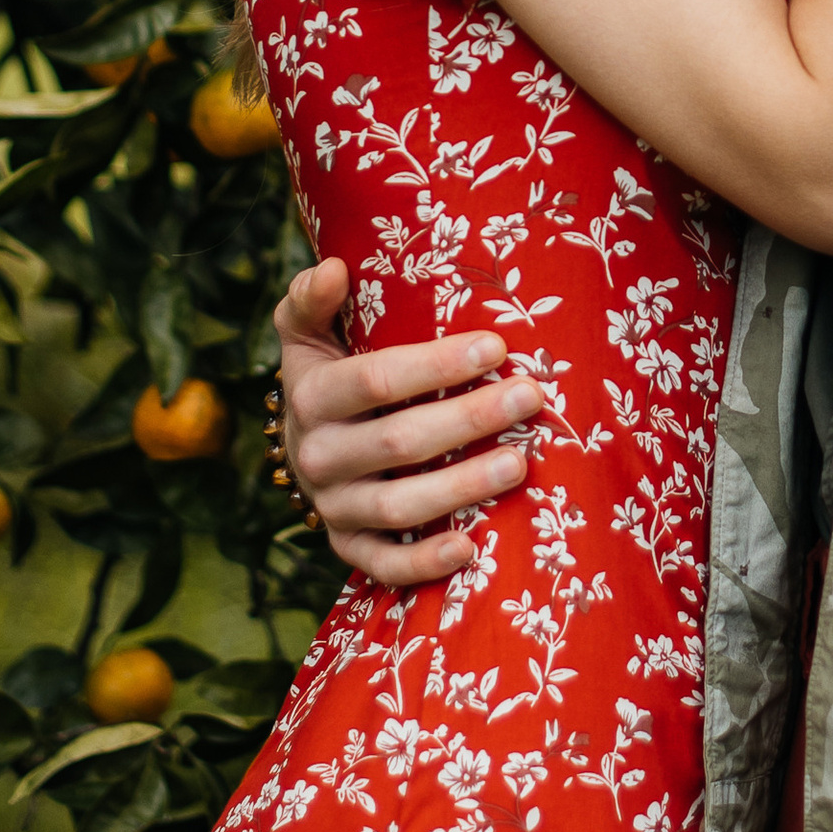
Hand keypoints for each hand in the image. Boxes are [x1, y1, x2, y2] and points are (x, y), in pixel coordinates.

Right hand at [275, 258, 546, 583]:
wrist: (303, 445)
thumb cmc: (327, 375)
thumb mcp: (307, 333)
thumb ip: (313, 299)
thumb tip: (333, 267)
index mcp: (313, 396)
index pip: (376, 380)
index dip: (436, 365)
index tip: (496, 346)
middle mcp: (318, 455)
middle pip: (398, 442)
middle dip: (469, 419)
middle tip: (529, 397)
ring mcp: (335, 505)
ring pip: (399, 506)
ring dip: (462, 487)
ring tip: (520, 463)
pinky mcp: (348, 546)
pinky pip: (384, 564)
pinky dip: (425, 563)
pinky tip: (472, 547)